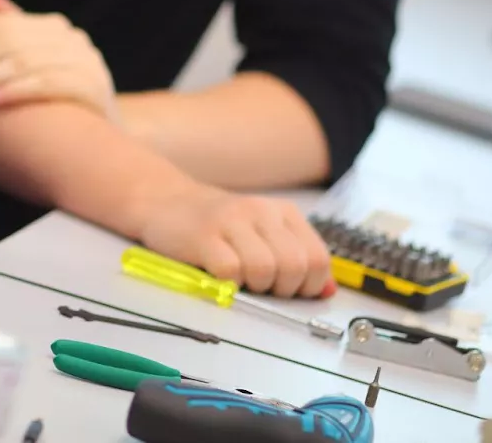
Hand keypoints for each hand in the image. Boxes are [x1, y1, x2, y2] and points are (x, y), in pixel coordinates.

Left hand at [0, 0, 116, 118]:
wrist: (105, 141)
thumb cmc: (59, 101)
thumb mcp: (38, 64)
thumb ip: (16, 33)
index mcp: (54, 27)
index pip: (3, 24)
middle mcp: (72, 39)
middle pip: (10, 42)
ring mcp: (86, 61)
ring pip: (24, 62)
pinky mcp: (93, 87)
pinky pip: (47, 83)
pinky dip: (17, 90)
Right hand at [138, 183, 334, 298]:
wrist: (164, 200)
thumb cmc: (218, 226)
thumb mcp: (263, 235)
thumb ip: (295, 259)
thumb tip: (328, 291)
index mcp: (283, 212)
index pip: (318, 258)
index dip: (308, 286)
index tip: (288, 289)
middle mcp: (262, 211)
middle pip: (295, 266)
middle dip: (282, 289)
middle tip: (262, 287)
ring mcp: (232, 221)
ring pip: (265, 270)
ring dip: (254, 287)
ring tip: (240, 280)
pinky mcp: (204, 235)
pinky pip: (230, 272)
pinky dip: (227, 284)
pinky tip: (219, 276)